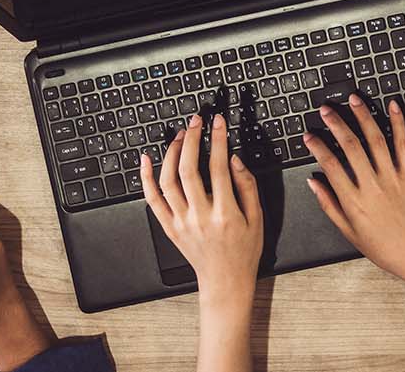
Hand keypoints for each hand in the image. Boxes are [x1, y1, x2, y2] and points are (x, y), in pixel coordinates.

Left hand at [141, 114, 263, 298]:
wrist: (225, 282)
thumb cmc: (243, 251)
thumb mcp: (258, 219)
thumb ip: (247, 186)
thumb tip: (234, 159)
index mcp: (225, 214)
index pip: (219, 167)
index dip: (218, 139)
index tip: (218, 123)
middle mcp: (200, 217)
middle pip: (189, 170)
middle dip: (192, 140)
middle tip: (196, 122)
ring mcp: (181, 223)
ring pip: (168, 181)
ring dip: (172, 153)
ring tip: (180, 136)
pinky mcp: (169, 227)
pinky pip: (152, 200)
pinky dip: (146, 178)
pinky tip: (146, 159)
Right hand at [303, 94, 404, 283]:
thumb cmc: (385, 247)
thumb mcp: (349, 232)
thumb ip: (329, 205)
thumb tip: (314, 182)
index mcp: (354, 201)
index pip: (330, 165)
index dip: (317, 147)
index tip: (309, 136)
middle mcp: (372, 186)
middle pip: (350, 146)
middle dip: (336, 123)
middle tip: (326, 109)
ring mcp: (393, 178)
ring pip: (375, 139)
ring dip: (363, 116)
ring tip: (353, 100)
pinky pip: (403, 144)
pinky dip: (398, 123)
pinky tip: (392, 107)